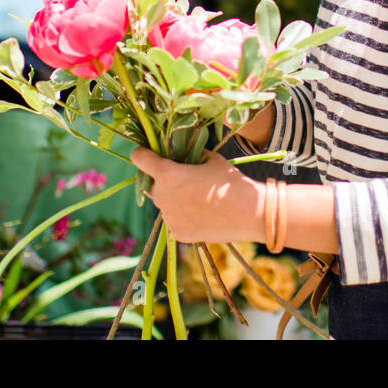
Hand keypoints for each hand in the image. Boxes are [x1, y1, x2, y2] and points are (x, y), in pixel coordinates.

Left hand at [130, 146, 264, 243]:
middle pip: (152, 184)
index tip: (147, 153)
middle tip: (187, 181)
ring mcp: (168, 217)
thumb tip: (185, 156)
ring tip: (200, 200)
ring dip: (175, 199)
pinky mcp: (177, 233)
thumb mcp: (211, 159)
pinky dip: (184, 217)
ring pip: (165, 203)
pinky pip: (174, 220)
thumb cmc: (229, 181)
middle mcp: (161, 196)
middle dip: (164, 180)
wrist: (248, 213)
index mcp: (167, 174)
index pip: (139, 158)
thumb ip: (191, 156)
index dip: (142, 153)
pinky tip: (202, 215)